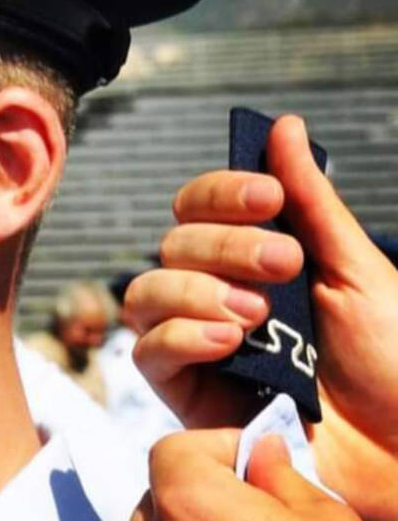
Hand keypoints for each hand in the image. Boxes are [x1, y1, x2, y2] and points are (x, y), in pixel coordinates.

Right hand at [126, 114, 397, 520]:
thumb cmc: (394, 362)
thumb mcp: (359, 272)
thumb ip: (312, 204)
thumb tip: (283, 127)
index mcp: (254, 258)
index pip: (200, 205)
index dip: (223, 193)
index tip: (271, 199)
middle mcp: (217, 293)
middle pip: (172, 244)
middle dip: (224, 248)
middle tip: (284, 268)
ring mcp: (197, 343)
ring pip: (147, 292)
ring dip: (196, 291)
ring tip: (256, 315)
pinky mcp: (186, 394)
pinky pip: (148, 351)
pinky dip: (181, 336)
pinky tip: (229, 342)